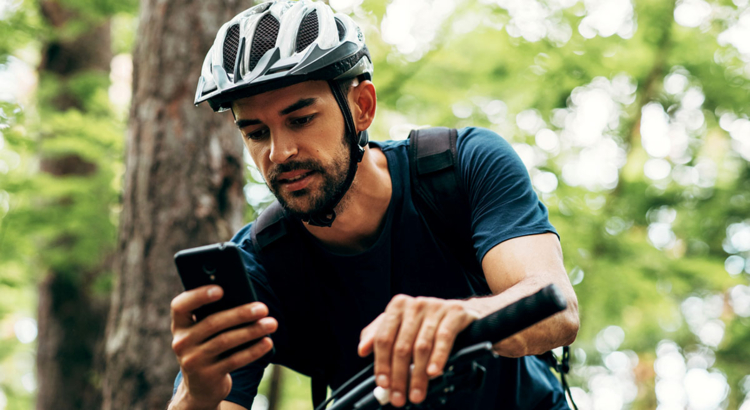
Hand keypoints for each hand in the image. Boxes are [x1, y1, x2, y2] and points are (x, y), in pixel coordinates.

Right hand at [170, 285, 276, 408]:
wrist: (201, 388)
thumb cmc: (208, 347)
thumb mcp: (204, 332)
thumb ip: (215, 314)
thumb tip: (246, 300)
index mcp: (179, 325)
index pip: (180, 306)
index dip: (199, 296)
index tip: (221, 289)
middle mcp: (181, 342)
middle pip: (212, 323)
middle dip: (240, 314)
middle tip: (263, 308)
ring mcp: (192, 361)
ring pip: (225, 341)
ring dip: (251, 331)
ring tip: (271, 323)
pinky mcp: (207, 377)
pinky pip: (234, 360)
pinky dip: (253, 351)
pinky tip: (267, 342)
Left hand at [357, 295, 479, 406]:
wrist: (458, 312)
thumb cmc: (425, 321)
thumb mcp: (400, 325)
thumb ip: (378, 335)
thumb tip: (362, 350)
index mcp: (397, 307)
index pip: (384, 338)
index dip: (381, 363)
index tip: (383, 383)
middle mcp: (414, 305)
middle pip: (402, 346)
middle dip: (399, 376)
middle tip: (398, 397)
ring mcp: (435, 307)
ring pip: (422, 346)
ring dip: (417, 375)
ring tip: (416, 393)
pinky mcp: (454, 312)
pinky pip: (444, 338)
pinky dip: (438, 358)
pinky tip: (433, 373)